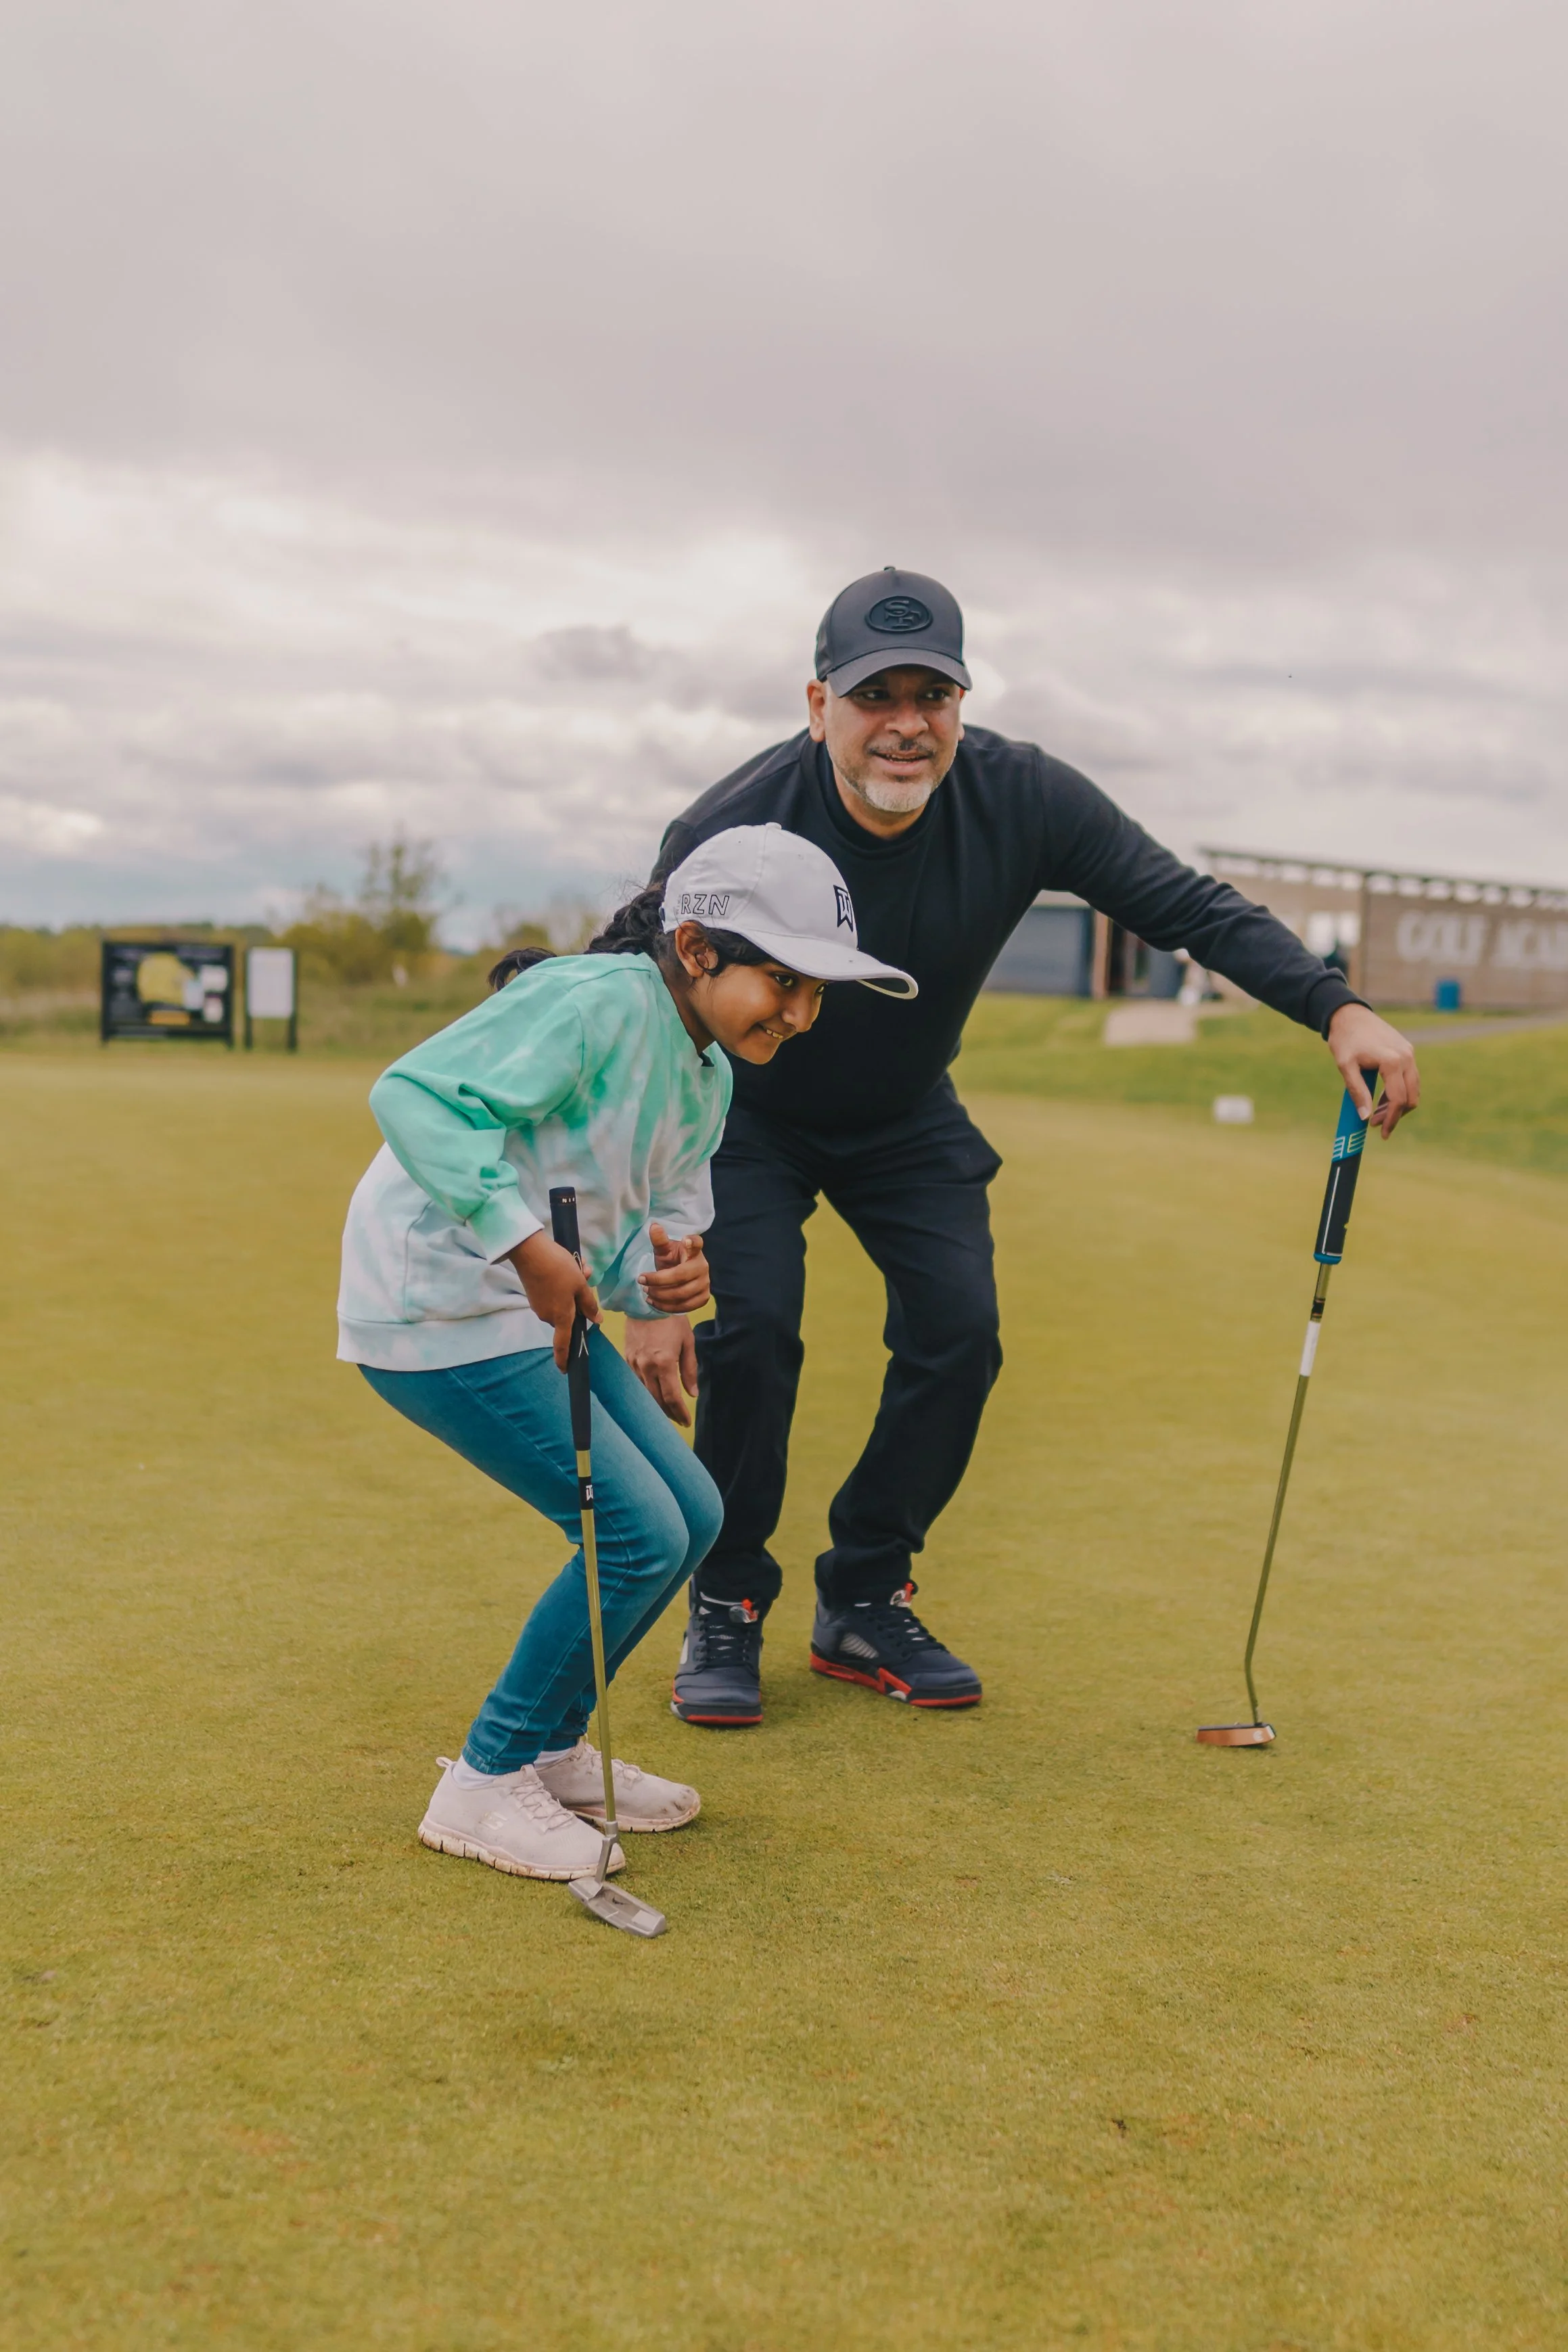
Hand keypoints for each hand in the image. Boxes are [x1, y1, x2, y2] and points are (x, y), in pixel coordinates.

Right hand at [507, 1231, 599, 1369]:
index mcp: (561, 1317)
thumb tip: (596, 1320)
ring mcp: (538, 1305)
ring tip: (578, 1267)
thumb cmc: (559, 1269)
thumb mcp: (579, 1285)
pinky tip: (566, 1266)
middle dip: (578, 1300)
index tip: (565, 1369)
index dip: (564, 1358)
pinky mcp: (533, 1294)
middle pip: (568, 1316)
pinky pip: (552, 1295)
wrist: (529, 1252)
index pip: (563, 1344)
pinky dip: (561, 1284)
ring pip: (561, 1302)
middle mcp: (548, 1315)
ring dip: (572, 1289)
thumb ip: (589, 1305)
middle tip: (586, 1276)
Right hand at [623, 1312, 698, 1425]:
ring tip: (666, 1411)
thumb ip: (689, 1369)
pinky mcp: (627, 1358)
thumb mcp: (687, 1342)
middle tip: (678, 1420)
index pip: (671, 1397)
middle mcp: (647, 1366)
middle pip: (656, 1399)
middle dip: (668, 1413)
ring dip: (656, 1404)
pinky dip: (644, 1391)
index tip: (686, 1421)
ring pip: (644, 1393)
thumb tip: (692, 1393)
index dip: (679, 1412)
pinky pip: (635, 1381)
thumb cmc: (671, 1319)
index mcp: (664, 1362)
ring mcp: (634, 1363)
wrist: (646, 1301)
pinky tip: (652, 1394)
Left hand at [638, 1222, 710, 1314]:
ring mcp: (705, 1284)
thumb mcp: (663, 1250)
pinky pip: (684, 1306)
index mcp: (694, 1251)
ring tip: (646, 1291)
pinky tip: (653, 1301)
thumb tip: (654, 1226)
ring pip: (681, 1294)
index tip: (685, 1240)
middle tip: (641, 1280)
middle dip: (658, 1280)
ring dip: (660, 1295)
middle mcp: (703, 1267)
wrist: (679, 1280)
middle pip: (680, 1276)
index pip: (697, 1244)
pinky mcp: (703, 1298)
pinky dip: (666, 1306)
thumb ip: (659, 1240)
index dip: (692, 1243)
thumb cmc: (671, 1261)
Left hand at [1327, 1003, 1419, 1135]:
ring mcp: (1409, 1053)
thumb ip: (1356, 1091)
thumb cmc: (1345, 1040)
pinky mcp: (1407, 1051)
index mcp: (1392, 1061)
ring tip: (1377, 1113)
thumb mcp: (1346, 1067)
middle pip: (1411, 1097)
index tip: (1380, 1133)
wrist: (1350, 1015)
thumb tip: (1365, 1117)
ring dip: (1399, 1104)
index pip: (1398, 1099)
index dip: (1391, 1119)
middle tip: (1376, 1125)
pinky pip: (1410, 1078)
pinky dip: (1400, 1091)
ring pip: (1413, 1088)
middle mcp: (1406, 1057)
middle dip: (1396, 1115)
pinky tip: (1383, 1098)